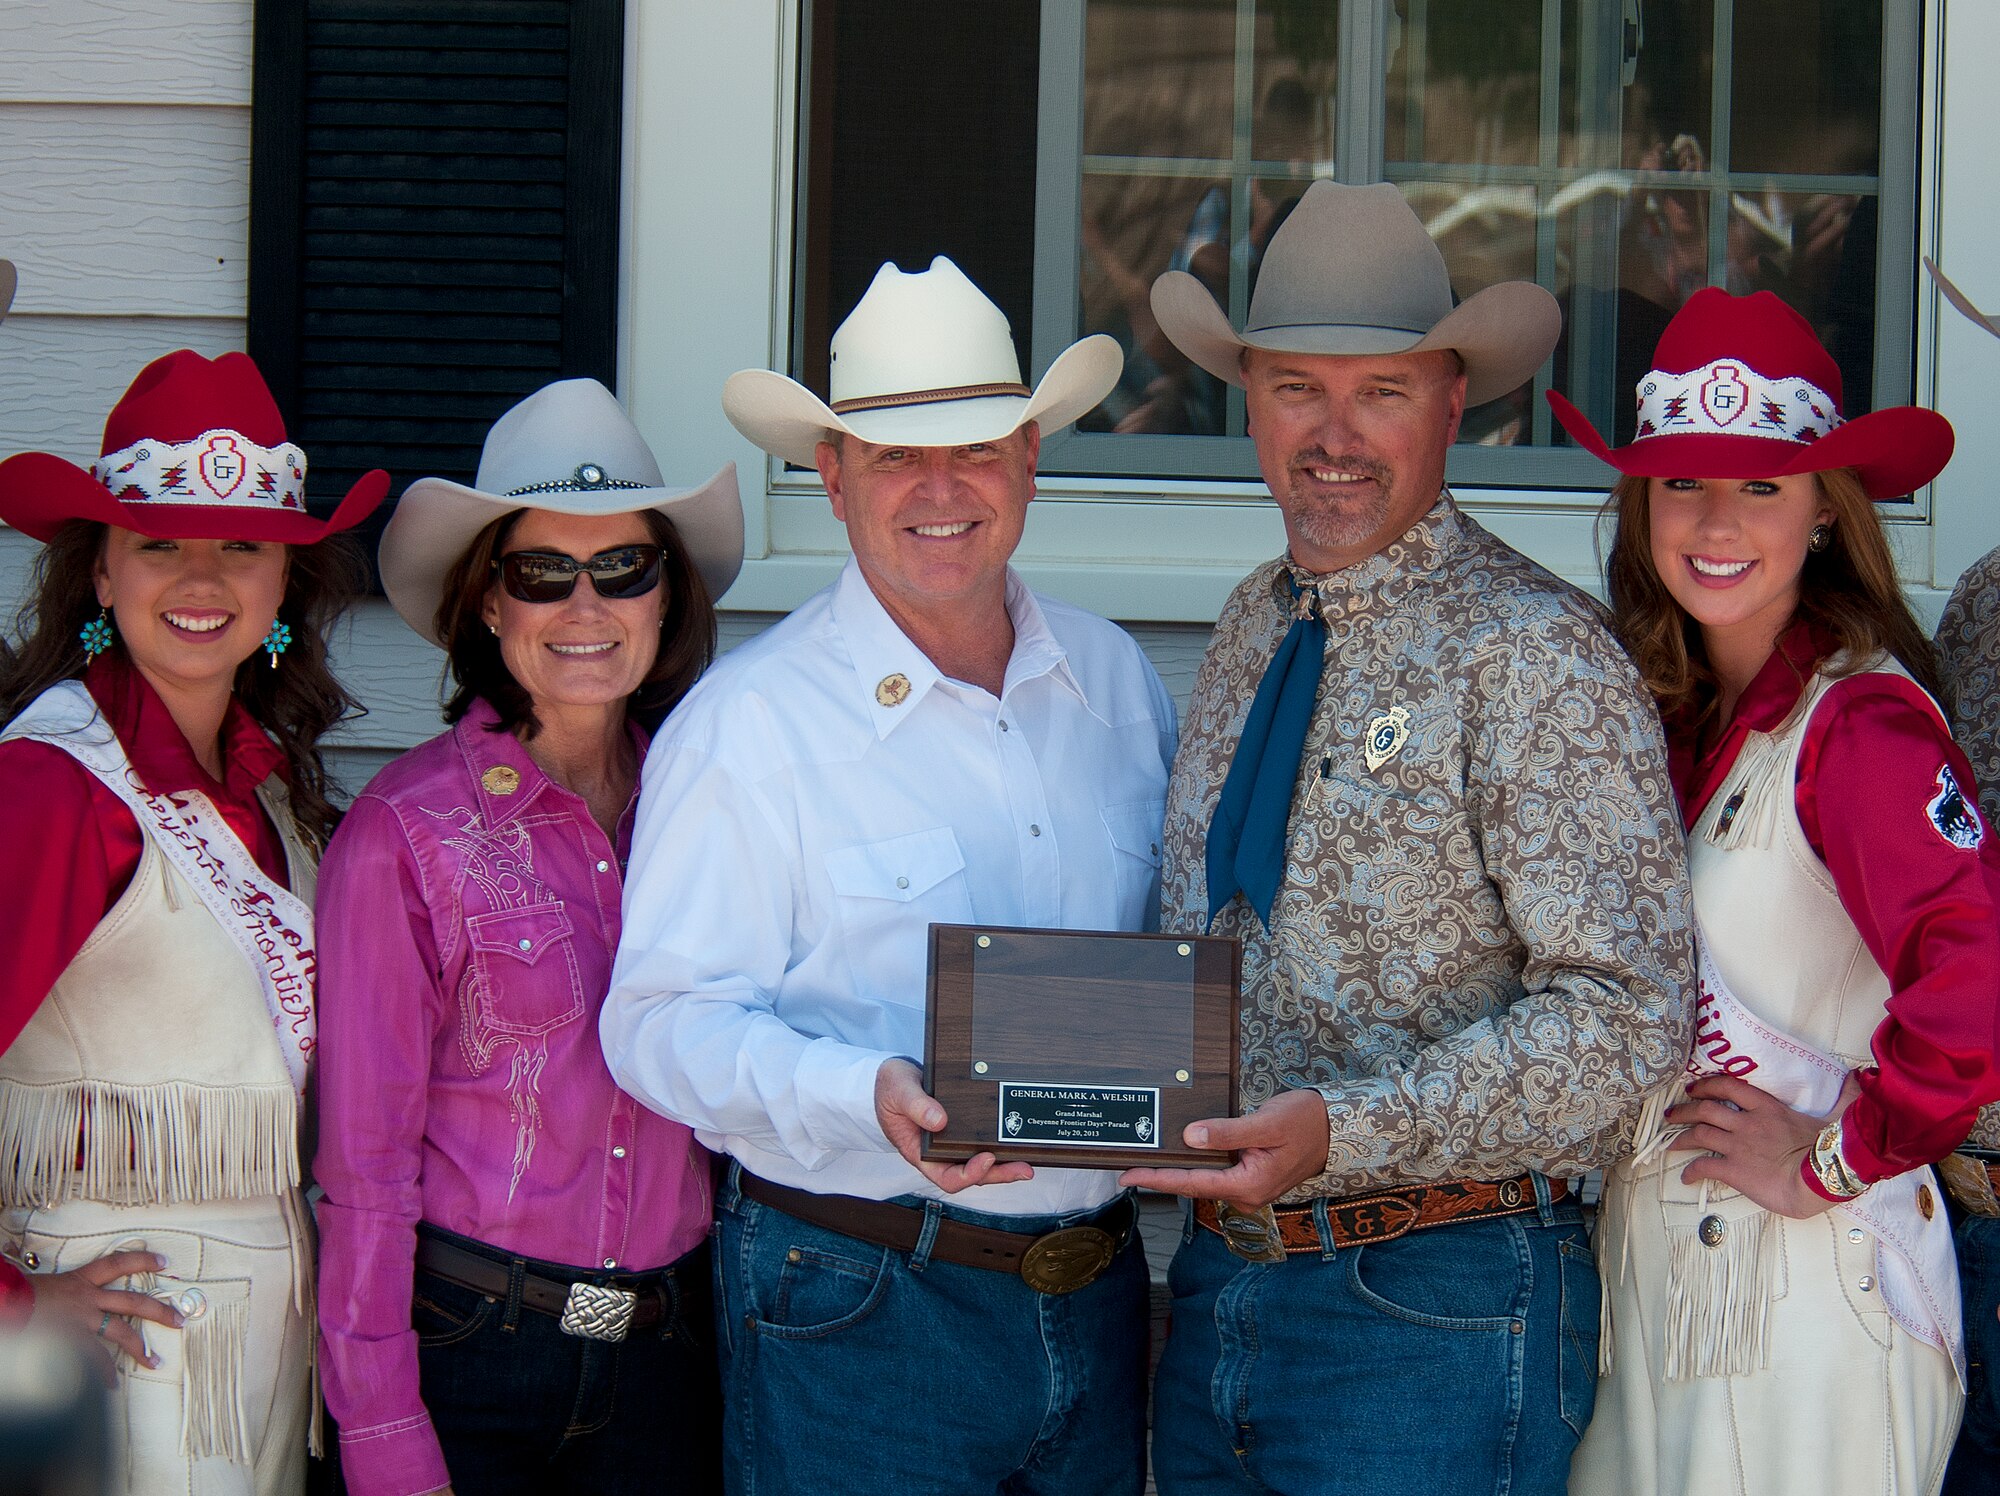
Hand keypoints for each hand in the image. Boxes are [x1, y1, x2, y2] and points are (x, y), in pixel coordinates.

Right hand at [25, 1249, 180, 1381]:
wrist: (5, 1303)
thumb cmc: (18, 1294)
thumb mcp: (44, 1284)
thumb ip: (62, 1291)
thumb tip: (61, 1292)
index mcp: (80, 1279)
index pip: (118, 1263)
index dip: (142, 1260)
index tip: (163, 1261)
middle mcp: (87, 1297)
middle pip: (134, 1301)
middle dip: (160, 1310)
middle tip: (180, 1319)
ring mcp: (82, 1319)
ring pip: (121, 1332)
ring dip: (140, 1348)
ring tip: (155, 1361)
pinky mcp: (72, 1339)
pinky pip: (94, 1359)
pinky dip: (103, 1374)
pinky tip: (111, 1385)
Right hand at [873, 1058, 1033, 1194]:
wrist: (893, 1078)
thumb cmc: (891, 1088)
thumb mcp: (898, 1091)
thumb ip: (916, 1105)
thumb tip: (939, 1120)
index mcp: (921, 1153)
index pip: (947, 1177)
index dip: (969, 1175)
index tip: (985, 1159)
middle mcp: (939, 1154)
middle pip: (971, 1175)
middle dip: (998, 1174)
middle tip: (1023, 1170)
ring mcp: (951, 1143)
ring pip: (980, 1163)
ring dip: (1003, 1165)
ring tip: (1027, 1162)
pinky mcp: (962, 1130)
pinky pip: (981, 1144)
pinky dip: (999, 1146)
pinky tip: (1016, 1140)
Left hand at [1119, 1088, 1330, 1210]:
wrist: (1335, 1127)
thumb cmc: (1305, 1123)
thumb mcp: (1266, 1123)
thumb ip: (1228, 1132)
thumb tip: (1191, 1137)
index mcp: (1248, 1186)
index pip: (1192, 1183)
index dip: (1157, 1179)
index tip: (1127, 1176)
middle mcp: (1246, 1194)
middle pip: (1193, 1185)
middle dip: (1161, 1177)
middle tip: (1126, 1167)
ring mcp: (1249, 1189)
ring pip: (1204, 1180)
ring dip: (1177, 1171)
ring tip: (1145, 1161)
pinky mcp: (1250, 1178)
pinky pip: (1216, 1174)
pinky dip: (1195, 1166)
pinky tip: (1180, 1155)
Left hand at [1666, 1072, 1862, 1219]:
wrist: (1821, 1180)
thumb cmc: (1832, 1150)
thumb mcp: (1838, 1116)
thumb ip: (1845, 1096)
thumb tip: (1860, 1077)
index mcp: (1768, 1107)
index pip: (1729, 1086)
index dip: (1707, 1085)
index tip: (1694, 1088)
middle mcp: (1747, 1122)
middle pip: (1704, 1109)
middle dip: (1684, 1111)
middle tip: (1672, 1115)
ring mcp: (1738, 1145)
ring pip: (1698, 1134)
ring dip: (1680, 1138)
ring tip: (1670, 1143)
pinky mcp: (1734, 1170)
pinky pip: (1704, 1167)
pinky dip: (1691, 1171)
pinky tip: (1686, 1177)